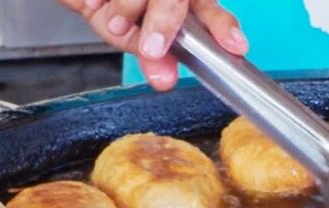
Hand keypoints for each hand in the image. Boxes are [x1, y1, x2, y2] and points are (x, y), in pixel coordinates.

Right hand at [59, 0, 248, 90]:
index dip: (223, 26)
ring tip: (115, 23)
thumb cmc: (115, 10)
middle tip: (151, 48)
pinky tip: (93, 4)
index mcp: (186, 1)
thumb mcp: (135, 37)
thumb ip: (153, 58)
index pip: (212, 12)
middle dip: (164, 23)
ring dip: (126, 9)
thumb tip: (163, 79)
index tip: (234, 44)